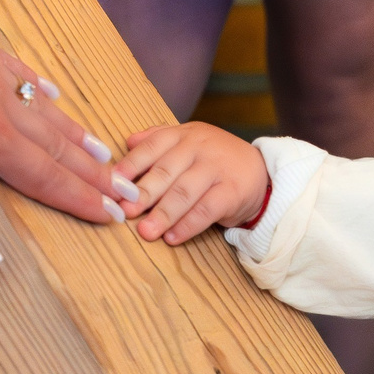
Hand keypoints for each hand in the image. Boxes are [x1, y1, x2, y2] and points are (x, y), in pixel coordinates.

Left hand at [0, 0, 125, 271]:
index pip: (43, 177)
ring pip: (46, 110)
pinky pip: (23, 73)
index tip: (113, 217)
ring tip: (104, 154)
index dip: (79, 200)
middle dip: (93, 175)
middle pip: (56, 146)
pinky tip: (52, 94)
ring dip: (77, 137)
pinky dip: (44, 91)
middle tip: (128, 192)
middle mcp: (1, 103)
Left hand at [115, 122, 269, 244]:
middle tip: (125, 212)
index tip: (113, 186)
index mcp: (183, 135)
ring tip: (146, 232)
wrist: (260, 170)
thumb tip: (127, 142)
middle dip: (144, 193)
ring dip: (163, 213)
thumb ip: (158, 139)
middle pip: (166, 171)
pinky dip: (188, 225)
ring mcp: (217, 168)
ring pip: (185, 191)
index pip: (152, 147)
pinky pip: (207, 209)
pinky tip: (173, 237)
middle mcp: (199, 147)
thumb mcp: (188, 141)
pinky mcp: (232, 191)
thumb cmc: (214, 159)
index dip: (131, 167)